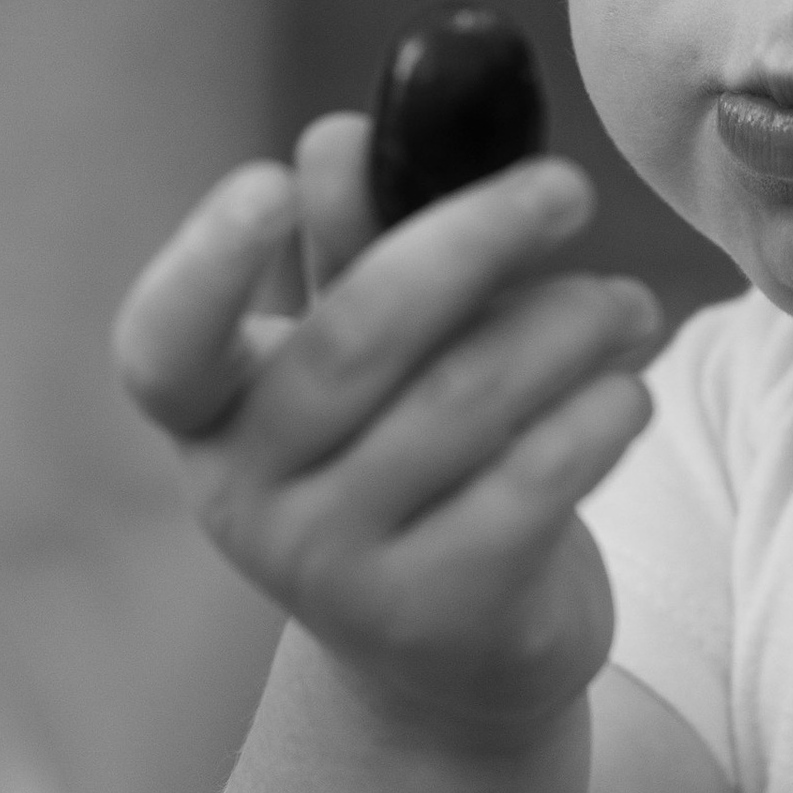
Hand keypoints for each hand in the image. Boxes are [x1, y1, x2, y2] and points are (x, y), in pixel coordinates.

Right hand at [113, 110, 664, 739]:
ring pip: (463, 403)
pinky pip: (532, 484)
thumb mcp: (375, 353)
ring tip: (628, 305)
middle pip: (356, 341)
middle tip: (566, 188)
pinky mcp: (438, 614)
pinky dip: (596, 416)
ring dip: (566, 327)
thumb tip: (346, 135)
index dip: (208, 258)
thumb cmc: (410, 458)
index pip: (163, 342)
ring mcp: (334, 569)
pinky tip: (628, 391)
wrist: (454, 657)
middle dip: (473, 241)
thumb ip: (359, 245)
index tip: (273, 175)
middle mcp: (245, 496)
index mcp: (209, 413)